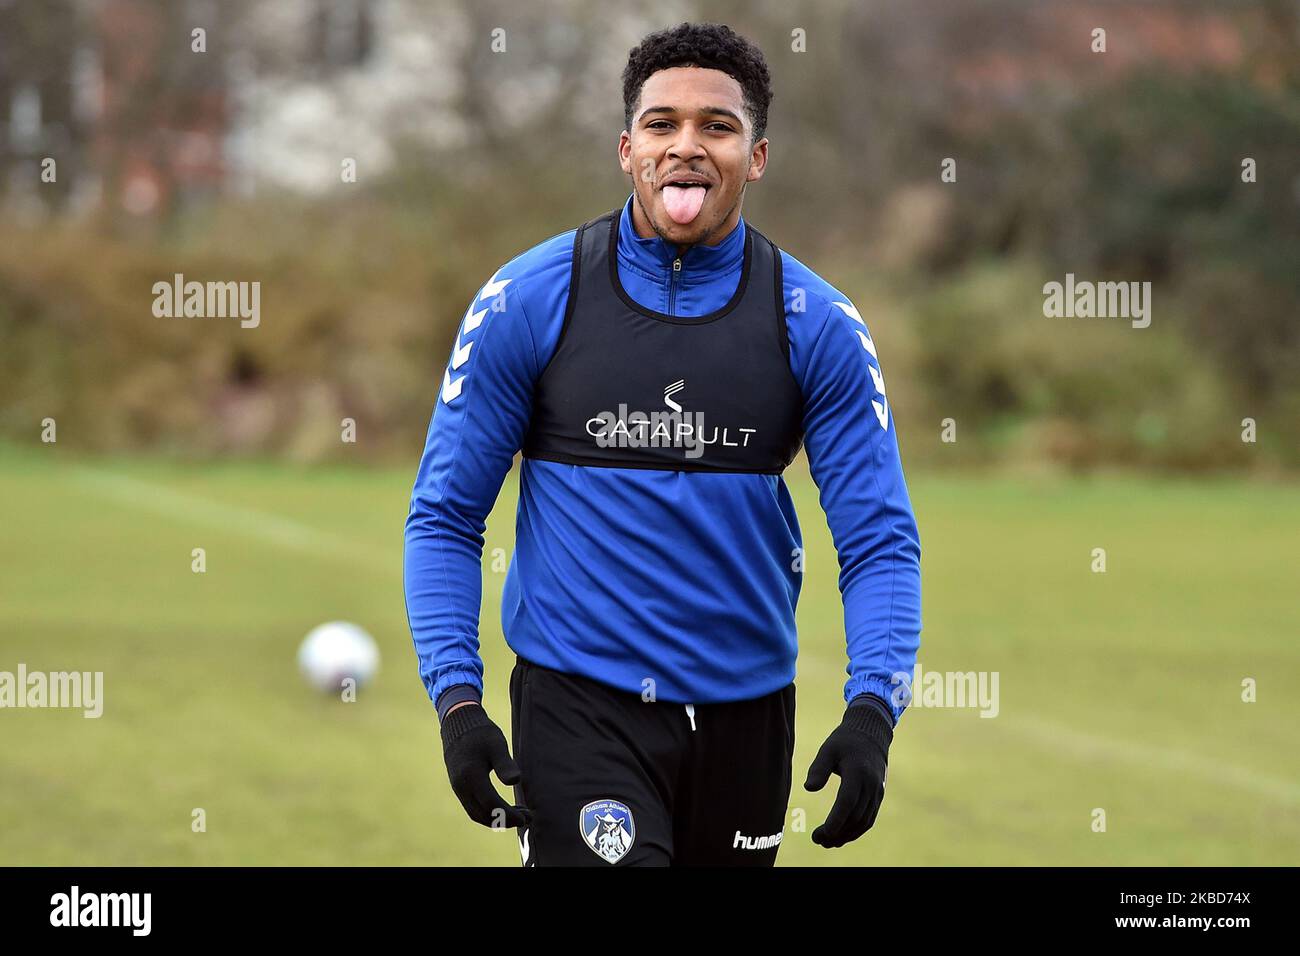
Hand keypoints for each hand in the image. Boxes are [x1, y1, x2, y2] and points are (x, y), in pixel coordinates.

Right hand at [440, 703, 532, 829]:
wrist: (458, 724)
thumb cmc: (481, 733)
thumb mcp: (496, 744)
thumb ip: (505, 764)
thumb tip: (515, 781)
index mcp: (471, 776)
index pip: (491, 804)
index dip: (509, 814)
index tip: (527, 817)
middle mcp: (461, 786)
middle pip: (483, 814)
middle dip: (506, 820)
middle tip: (527, 818)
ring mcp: (458, 788)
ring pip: (477, 814)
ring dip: (498, 819)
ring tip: (519, 815)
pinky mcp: (459, 787)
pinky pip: (473, 808)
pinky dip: (489, 813)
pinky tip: (505, 808)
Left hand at [803, 698, 892, 847]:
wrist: (870, 736)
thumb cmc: (845, 742)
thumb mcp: (828, 749)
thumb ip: (818, 768)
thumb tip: (809, 788)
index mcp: (858, 773)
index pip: (847, 802)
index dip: (836, 820)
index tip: (823, 832)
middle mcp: (871, 786)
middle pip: (855, 816)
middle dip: (837, 832)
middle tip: (817, 840)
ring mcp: (877, 793)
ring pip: (863, 822)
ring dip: (846, 835)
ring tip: (827, 843)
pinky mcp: (878, 797)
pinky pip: (868, 819)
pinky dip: (856, 830)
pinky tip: (841, 837)